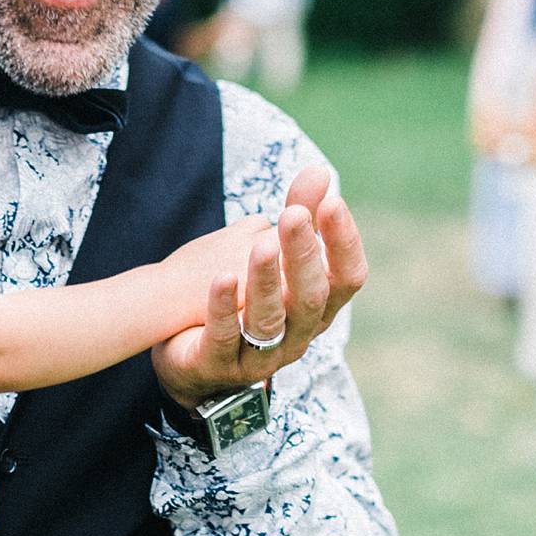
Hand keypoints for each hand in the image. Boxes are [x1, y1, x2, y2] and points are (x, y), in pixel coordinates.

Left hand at [152, 162, 367, 409]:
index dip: (344, 243)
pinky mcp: (219, 365)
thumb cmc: (242, 302)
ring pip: (270, 321)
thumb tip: (321, 171)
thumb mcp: (271, 256)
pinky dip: (224, 307)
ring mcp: (260, 357)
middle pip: (311, 298)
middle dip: (303, 255)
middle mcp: (297, 335)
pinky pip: (224, 337)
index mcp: (316, 307)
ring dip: (267, 280)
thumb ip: (297, 217)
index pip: (347, 279)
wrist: (188, 357)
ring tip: (261, 244)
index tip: (333, 203)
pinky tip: (222, 276)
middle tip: (293, 215)